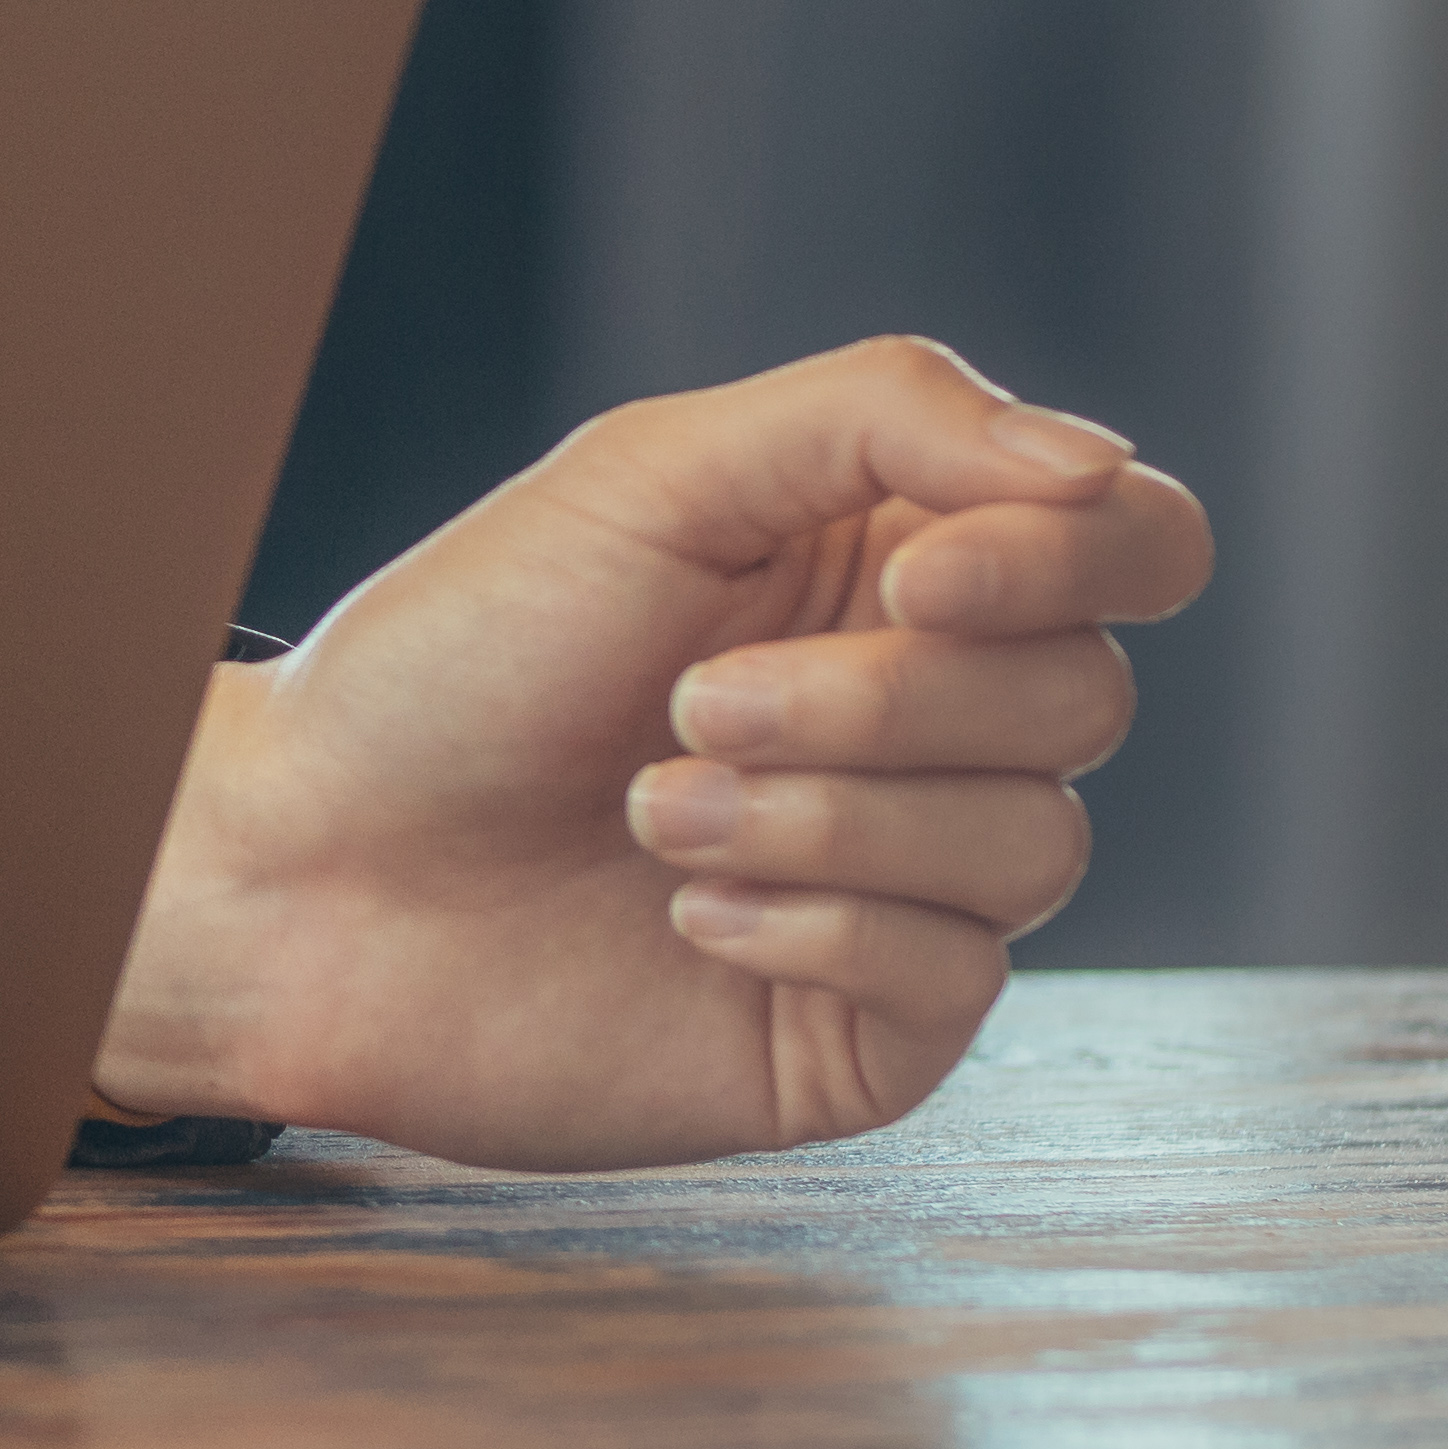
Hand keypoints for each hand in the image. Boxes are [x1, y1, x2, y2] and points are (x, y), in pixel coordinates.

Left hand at [89, 337, 1210, 1170]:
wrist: (311, 869)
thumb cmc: (464, 656)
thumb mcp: (658, 473)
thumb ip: (888, 419)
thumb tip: (1099, 466)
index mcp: (903, 568)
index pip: (1136, 543)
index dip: (1072, 559)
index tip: (916, 580)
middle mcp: (934, 724)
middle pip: (1087, 696)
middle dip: (884, 700)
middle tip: (689, 701)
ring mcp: (913, 883)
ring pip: (1038, 841)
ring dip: (827, 816)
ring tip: (650, 806)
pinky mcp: (868, 1029)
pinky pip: (960, 974)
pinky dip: (818, 924)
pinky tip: (687, 914)